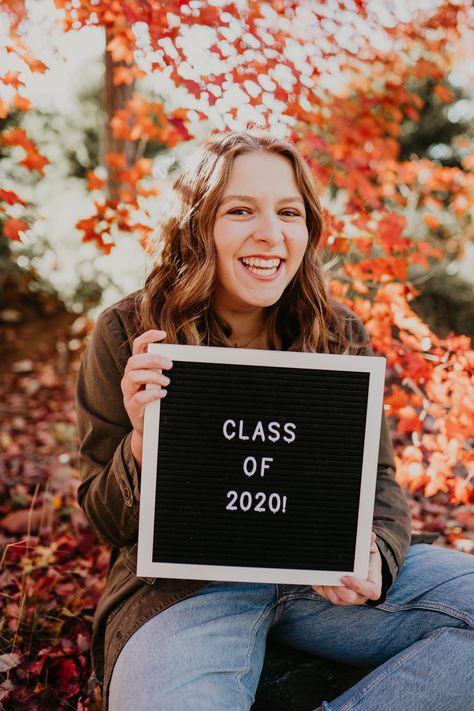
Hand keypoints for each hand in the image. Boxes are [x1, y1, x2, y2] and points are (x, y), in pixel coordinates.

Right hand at [121, 330, 172, 465]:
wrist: (150, 427)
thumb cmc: (157, 400)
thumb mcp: (161, 381)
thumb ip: (167, 369)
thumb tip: (188, 356)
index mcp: (137, 367)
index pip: (137, 346)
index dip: (147, 337)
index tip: (162, 333)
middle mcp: (129, 377)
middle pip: (134, 360)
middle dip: (153, 359)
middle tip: (170, 365)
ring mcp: (128, 392)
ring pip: (133, 376)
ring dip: (153, 376)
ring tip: (167, 382)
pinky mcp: (131, 406)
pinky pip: (138, 398)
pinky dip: (152, 394)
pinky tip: (163, 394)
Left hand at [311, 532, 381, 605]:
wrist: (361, 566)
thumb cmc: (367, 559)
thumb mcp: (370, 550)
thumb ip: (369, 544)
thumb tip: (370, 536)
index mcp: (373, 585)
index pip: (370, 591)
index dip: (358, 586)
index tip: (345, 577)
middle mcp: (361, 595)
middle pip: (350, 598)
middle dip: (339, 589)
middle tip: (330, 577)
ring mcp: (348, 598)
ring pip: (337, 599)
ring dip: (328, 588)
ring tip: (322, 575)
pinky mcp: (336, 597)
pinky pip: (326, 596)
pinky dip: (320, 587)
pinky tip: (316, 577)